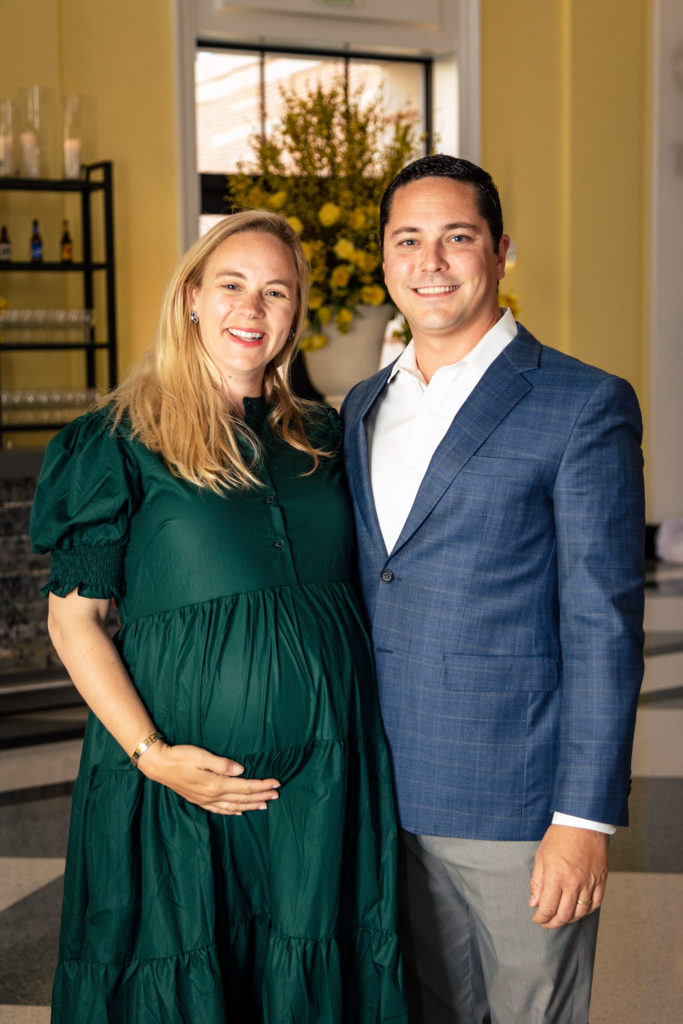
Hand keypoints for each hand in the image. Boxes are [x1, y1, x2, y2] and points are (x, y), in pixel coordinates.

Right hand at [137, 741, 280, 814]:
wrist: (159, 765)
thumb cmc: (180, 757)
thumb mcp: (201, 756)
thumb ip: (222, 764)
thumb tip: (241, 770)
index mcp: (215, 784)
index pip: (245, 787)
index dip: (262, 786)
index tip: (276, 783)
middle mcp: (212, 796)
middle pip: (242, 798)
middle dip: (261, 796)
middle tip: (277, 794)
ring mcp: (205, 800)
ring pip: (233, 806)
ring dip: (250, 805)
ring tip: (264, 805)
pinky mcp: (199, 800)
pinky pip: (220, 810)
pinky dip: (232, 811)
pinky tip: (238, 811)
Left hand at [529, 824, 607, 928]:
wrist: (583, 822)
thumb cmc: (559, 836)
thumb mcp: (541, 856)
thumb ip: (537, 882)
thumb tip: (534, 902)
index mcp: (556, 877)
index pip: (548, 908)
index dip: (541, 918)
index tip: (536, 919)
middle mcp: (574, 883)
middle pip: (564, 915)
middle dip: (552, 923)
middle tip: (546, 922)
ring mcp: (589, 883)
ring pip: (580, 913)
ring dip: (569, 919)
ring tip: (560, 917)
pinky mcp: (601, 880)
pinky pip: (596, 904)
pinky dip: (586, 911)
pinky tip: (579, 910)